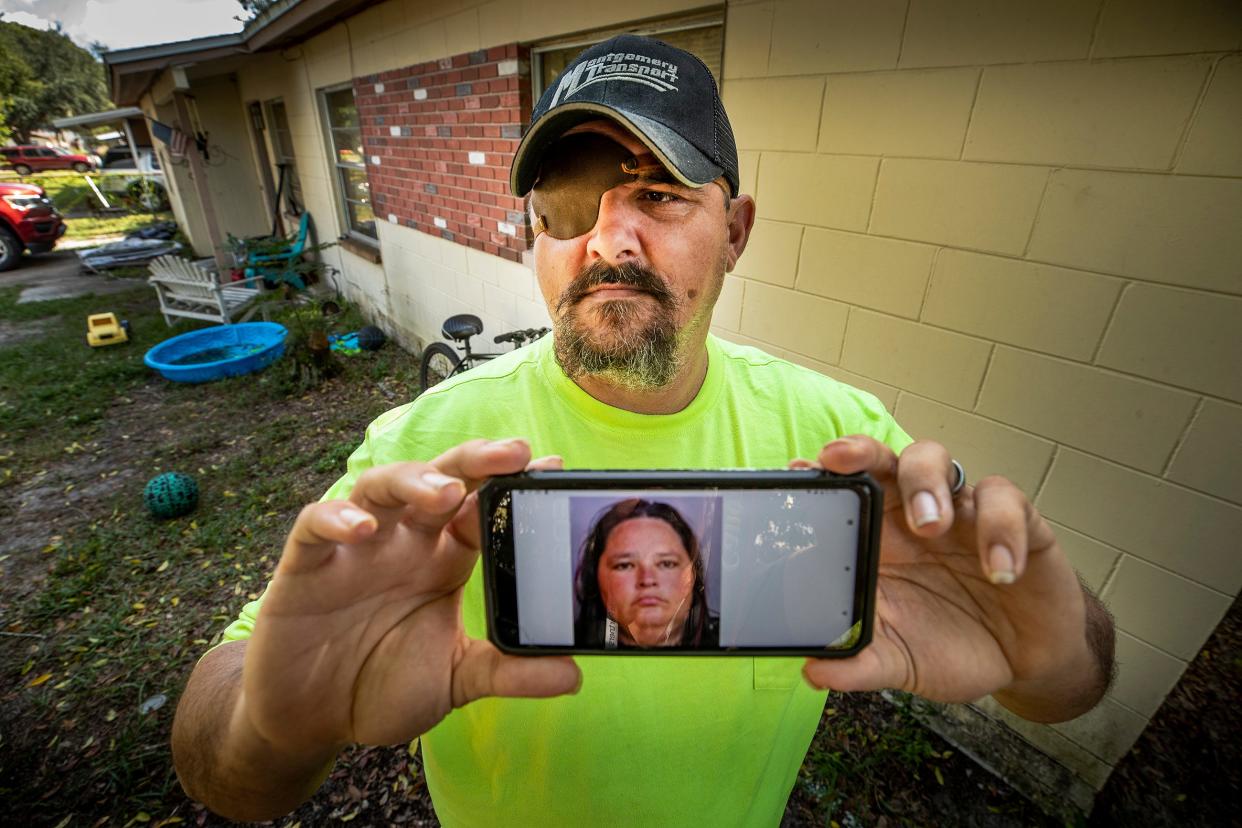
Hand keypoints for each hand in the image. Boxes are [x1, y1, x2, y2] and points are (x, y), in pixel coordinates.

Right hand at [241, 439, 580, 755]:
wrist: (311, 718)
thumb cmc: (383, 686)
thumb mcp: (455, 681)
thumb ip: (507, 672)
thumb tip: (573, 675)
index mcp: (445, 558)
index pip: (482, 506)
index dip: (513, 483)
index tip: (552, 464)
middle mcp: (405, 541)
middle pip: (440, 478)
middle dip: (474, 461)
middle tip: (512, 454)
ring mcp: (356, 547)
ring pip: (382, 487)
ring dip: (413, 480)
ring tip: (445, 491)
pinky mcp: (307, 564)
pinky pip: (316, 525)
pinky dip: (337, 518)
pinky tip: (362, 528)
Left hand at [796, 437, 1109, 721]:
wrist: (1023, 664)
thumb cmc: (949, 646)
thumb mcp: (900, 662)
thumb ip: (860, 665)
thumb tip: (813, 673)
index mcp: (877, 539)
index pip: (844, 491)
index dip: (820, 476)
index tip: (795, 470)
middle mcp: (913, 514)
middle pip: (883, 460)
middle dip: (862, 452)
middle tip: (845, 462)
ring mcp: (962, 512)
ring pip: (938, 461)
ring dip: (927, 483)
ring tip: (930, 525)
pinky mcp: (1016, 522)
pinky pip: (1006, 502)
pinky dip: (1001, 529)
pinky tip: (1000, 571)